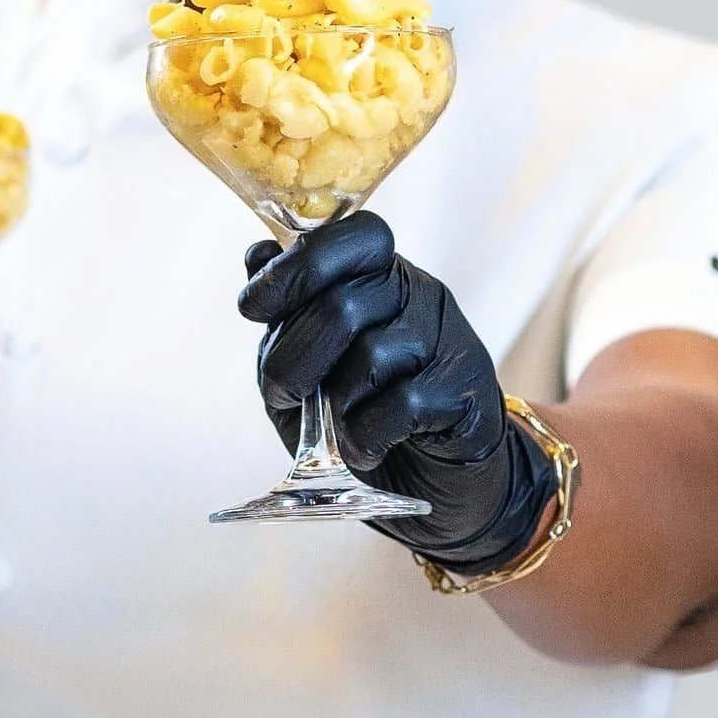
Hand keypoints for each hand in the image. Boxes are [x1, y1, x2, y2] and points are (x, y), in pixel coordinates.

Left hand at [239, 212, 554, 569]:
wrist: (435, 482)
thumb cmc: (366, 417)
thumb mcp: (309, 370)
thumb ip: (285, 319)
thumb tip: (256, 255)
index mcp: (382, 276)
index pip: (351, 235)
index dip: (295, 267)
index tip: (252, 308)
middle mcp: (421, 296)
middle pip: (345, 302)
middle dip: (295, 357)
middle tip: (285, 392)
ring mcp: (449, 341)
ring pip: (372, 356)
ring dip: (336, 405)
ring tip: (339, 429)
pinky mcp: (466, 391)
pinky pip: (400, 405)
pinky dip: (366, 436)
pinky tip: (366, 449)